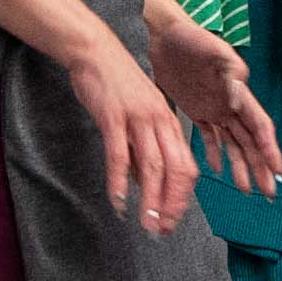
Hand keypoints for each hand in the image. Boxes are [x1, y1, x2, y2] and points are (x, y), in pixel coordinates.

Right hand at [68, 32, 203, 233]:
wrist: (95, 50)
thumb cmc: (116, 84)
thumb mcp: (139, 114)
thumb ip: (142, 148)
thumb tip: (143, 184)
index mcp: (168, 122)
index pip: (186, 167)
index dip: (182, 197)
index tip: (173, 219)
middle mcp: (159, 121)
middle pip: (176, 170)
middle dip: (172, 205)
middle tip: (162, 230)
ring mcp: (138, 118)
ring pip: (153, 166)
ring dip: (151, 200)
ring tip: (146, 224)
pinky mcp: (114, 116)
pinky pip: (119, 154)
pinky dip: (119, 180)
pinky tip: (118, 200)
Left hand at [146, 8, 281, 199]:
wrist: (165, 34)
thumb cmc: (193, 38)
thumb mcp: (216, 52)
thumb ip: (231, 73)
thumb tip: (239, 97)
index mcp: (240, 93)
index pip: (260, 127)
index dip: (270, 150)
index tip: (278, 171)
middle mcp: (231, 104)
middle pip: (251, 142)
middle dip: (261, 168)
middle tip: (268, 193)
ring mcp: (214, 109)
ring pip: (233, 144)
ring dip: (241, 166)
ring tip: (246, 189)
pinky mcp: (196, 110)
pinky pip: (209, 138)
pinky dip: (215, 154)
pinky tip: (217, 171)